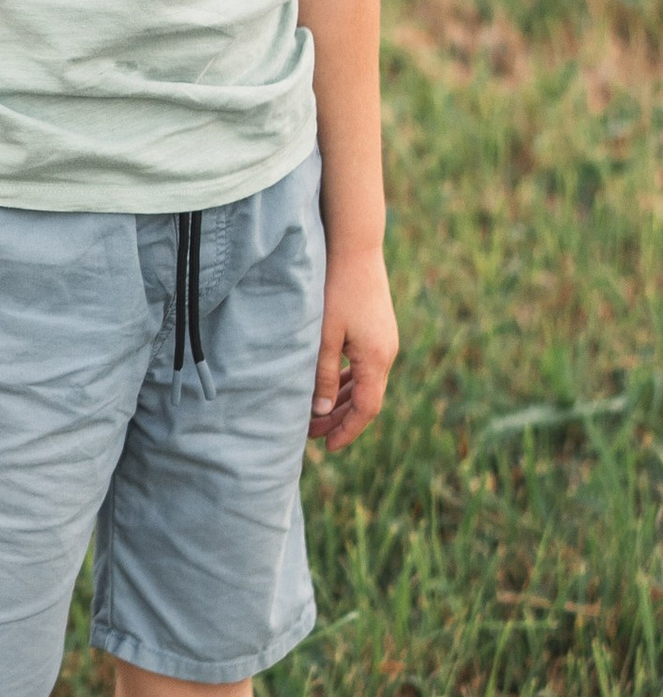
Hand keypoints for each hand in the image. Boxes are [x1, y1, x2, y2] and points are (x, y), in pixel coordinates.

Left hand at [311, 247, 396, 450]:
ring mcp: (385, 342)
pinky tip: (328, 386)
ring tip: (315, 415)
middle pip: (366, 400)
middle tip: (311, 434)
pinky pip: (364, 367)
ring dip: (341, 401)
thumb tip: (321, 411)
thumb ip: (322, 375)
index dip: (347, 431)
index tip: (328, 447)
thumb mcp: (324, 336)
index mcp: (376, 359)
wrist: (356, 249)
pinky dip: (347, 381)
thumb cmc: (336, 290)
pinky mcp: (378, 332)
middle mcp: (387, 354)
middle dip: (339, 420)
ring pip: (365, 384)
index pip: (366, 409)